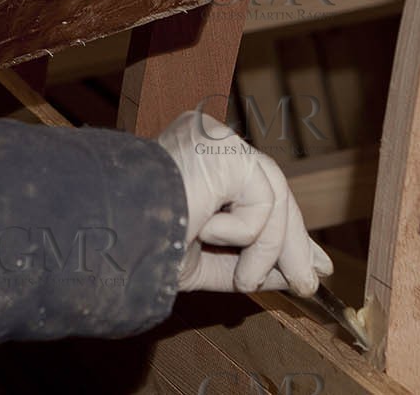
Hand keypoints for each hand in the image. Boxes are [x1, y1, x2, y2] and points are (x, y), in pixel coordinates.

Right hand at [156, 110, 330, 294]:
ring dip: (269, 249)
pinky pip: (262, 200)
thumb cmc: (140, 248)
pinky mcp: (225, 148)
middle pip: (269, 188)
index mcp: (194, 160)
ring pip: (273, 196)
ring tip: (245, 279)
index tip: (308, 263)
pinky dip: (248, 233)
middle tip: (307, 281)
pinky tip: (209, 234)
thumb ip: (248, 261)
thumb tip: (299, 275)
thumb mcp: (204, 260)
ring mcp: (215, 138)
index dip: (283, 227)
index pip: (253, 188)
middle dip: (291, 241)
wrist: (111, 235)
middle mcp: (206, 140)